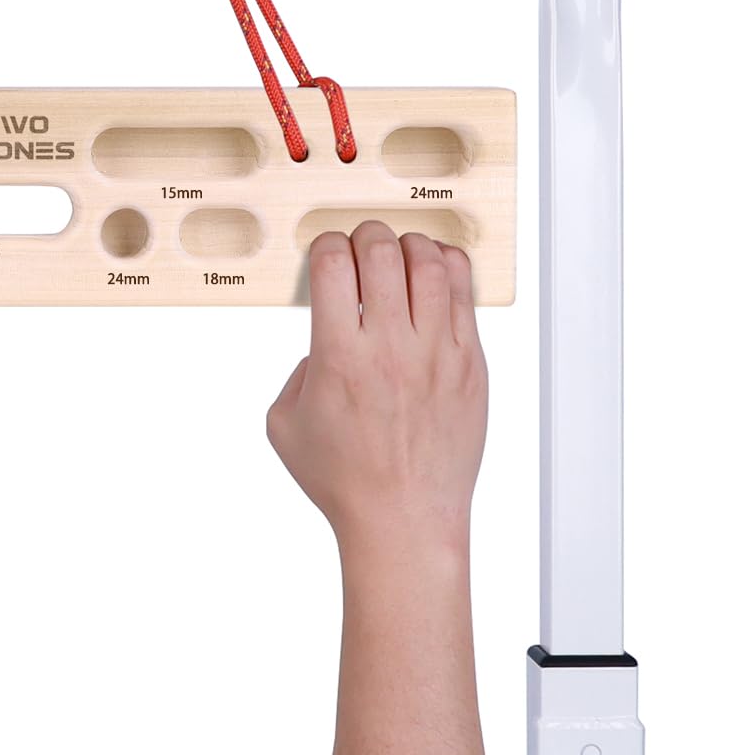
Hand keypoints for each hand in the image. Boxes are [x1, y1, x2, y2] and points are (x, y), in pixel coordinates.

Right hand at [266, 222, 487, 568]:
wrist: (404, 519)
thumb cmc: (343, 479)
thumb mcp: (285, 423)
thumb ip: (296, 373)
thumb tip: (324, 345)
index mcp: (340, 356)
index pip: (334, 264)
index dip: (325, 245)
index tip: (325, 253)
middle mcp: (391, 347)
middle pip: (382, 251)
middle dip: (364, 235)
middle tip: (360, 246)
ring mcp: (436, 353)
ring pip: (430, 262)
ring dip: (407, 245)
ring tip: (398, 256)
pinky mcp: (469, 363)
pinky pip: (465, 292)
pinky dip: (447, 267)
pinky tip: (434, 271)